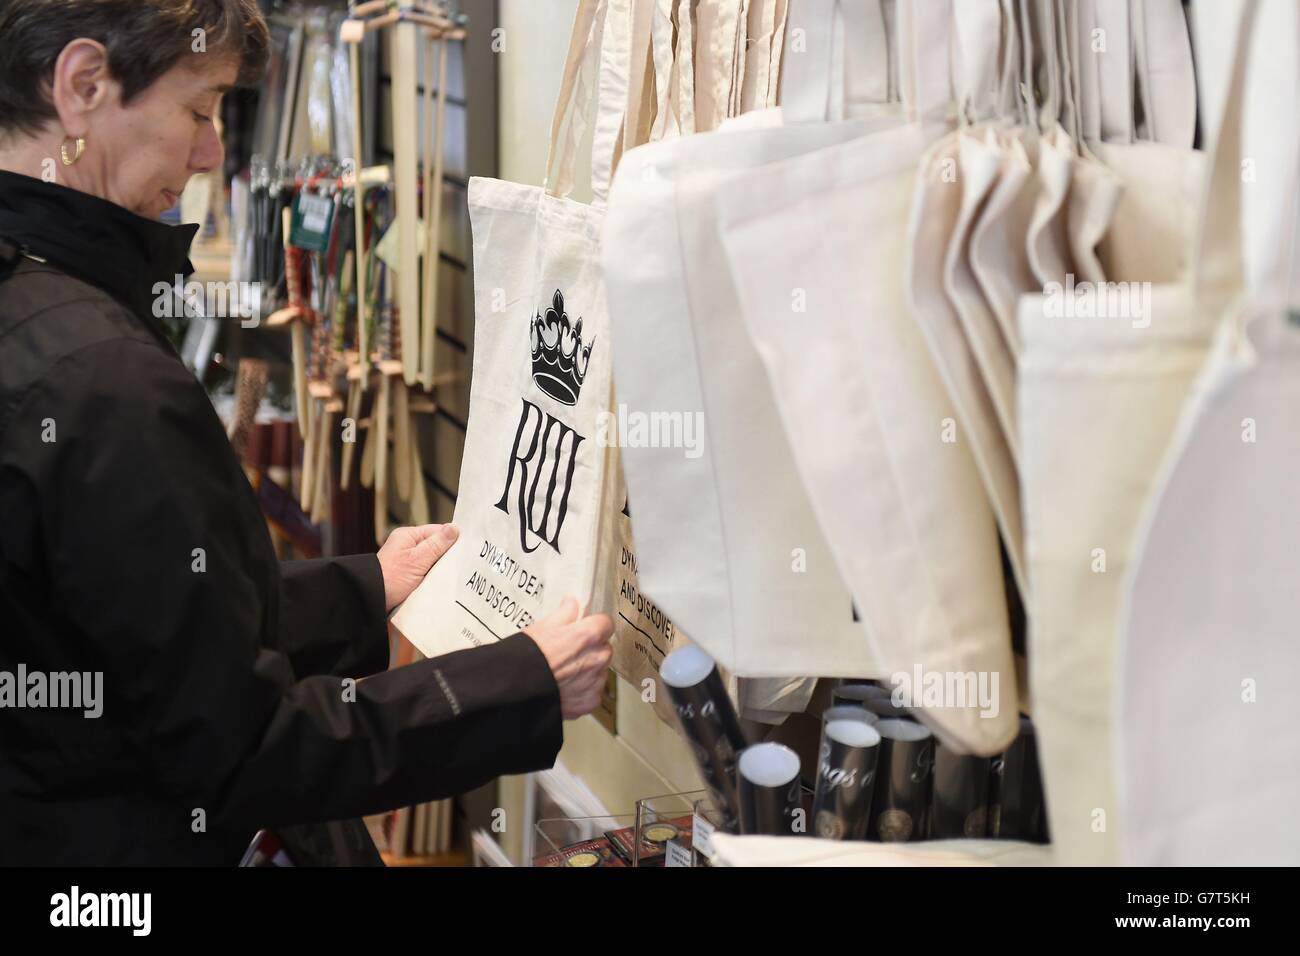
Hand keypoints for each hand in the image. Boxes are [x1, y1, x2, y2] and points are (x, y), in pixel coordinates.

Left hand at [377, 524, 458, 611]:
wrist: (371, 600)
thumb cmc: (390, 579)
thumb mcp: (417, 560)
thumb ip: (436, 544)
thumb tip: (454, 528)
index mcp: (408, 536)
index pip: (438, 531)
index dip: (452, 539)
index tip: (466, 549)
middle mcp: (408, 546)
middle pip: (437, 546)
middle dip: (447, 555)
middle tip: (461, 564)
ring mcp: (408, 560)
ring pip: (433, 560)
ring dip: (441, 568)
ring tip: (452, 575)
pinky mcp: (409, 575)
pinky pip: (427, 571)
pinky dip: (434, 576)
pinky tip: (441, 582)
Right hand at [523, 595, 613, 719]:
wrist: (515, 688)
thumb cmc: (526, 656)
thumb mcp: (542, 626)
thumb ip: (565, 613)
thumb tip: (572, 603)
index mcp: (588, 636)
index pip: (606, 624)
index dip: (594, 625)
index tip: (585, 628)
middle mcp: (597, 659)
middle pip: (604, 649)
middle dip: (592, 649)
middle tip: (572, 652)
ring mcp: (594, 683)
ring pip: (601, 672)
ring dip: (589, 671)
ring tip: (566, 673)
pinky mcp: (589, 702)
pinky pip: (593, 693)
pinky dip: (583, 692)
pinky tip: (566, 689)